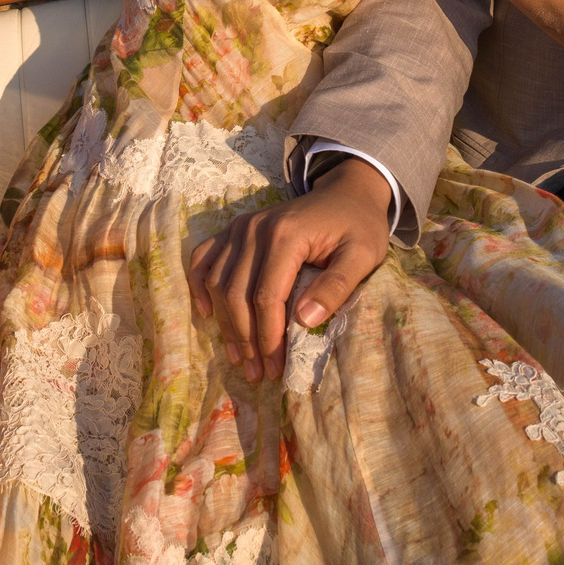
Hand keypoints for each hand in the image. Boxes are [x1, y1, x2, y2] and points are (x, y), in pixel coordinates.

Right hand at [187, 156, 389, 381]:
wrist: (346, 191)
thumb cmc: (359, 225)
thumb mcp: (363, 255)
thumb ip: (336, 286)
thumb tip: (304, 320)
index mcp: (286, 235)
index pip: (266, 296)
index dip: (268, 337)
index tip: (276, 368)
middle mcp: (255, 229)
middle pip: (237, 294)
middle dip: (246, 339)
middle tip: (258, 373)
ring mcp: (240, 226)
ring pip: (218, 283)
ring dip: (225, 324)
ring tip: (239, 357)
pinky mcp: (234, 228)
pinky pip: (204, 258)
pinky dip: (199, 286)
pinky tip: (207, 314)